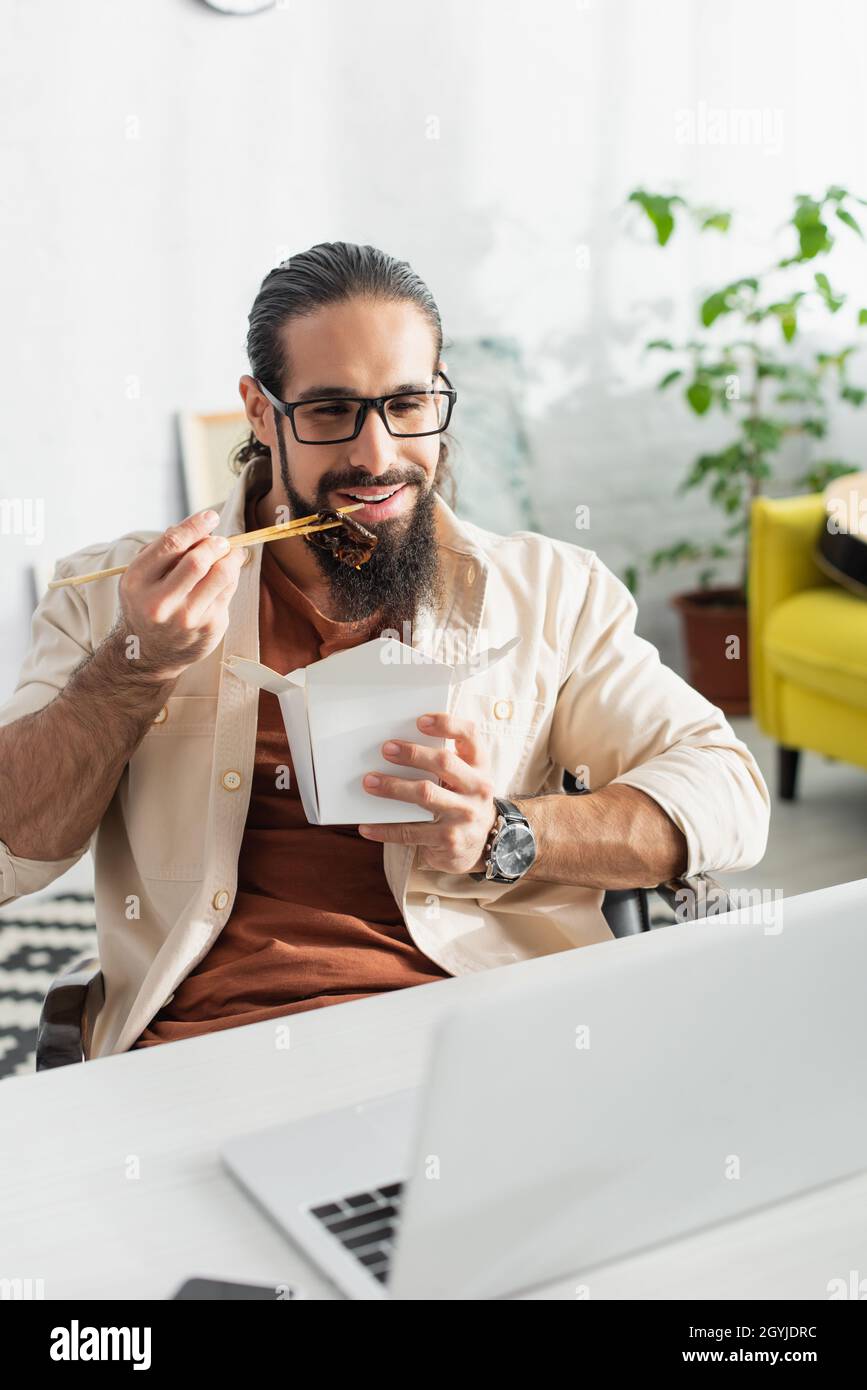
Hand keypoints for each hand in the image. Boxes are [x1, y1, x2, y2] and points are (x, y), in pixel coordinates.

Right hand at [117, 510, 247, 682]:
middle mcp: (159, 603)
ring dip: (231, 557)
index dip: (195, 526)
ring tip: (231, 552)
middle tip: (221, 540)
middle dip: (215, 543)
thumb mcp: (142, 577)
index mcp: (137, 583)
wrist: (148, 653)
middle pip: (198, 560)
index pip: (171, 544)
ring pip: (221, 575)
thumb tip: (199, 527)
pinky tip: (228, 571)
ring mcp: (185, 619)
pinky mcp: (208, 628)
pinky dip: (232, 575)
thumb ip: (164, 550)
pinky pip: (228, 591)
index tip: (211, 516)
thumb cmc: (148, 604)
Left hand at [358, 713, 496, 873]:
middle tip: (385, 749)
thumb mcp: (464, 777)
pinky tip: (367, 826)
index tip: (419, 720)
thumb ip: (443, 760)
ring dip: (393, 787)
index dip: (446, 724)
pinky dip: (386, 829)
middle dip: (412, 753)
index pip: (469, 735)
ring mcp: (466, 815)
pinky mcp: (450, 840)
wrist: (481, 844)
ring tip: (369, 782)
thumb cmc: (462, 799)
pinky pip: (411, 832)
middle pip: (444, 762)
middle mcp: (478, 788)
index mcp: (480, 765)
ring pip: (426, 794)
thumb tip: (397, 745)